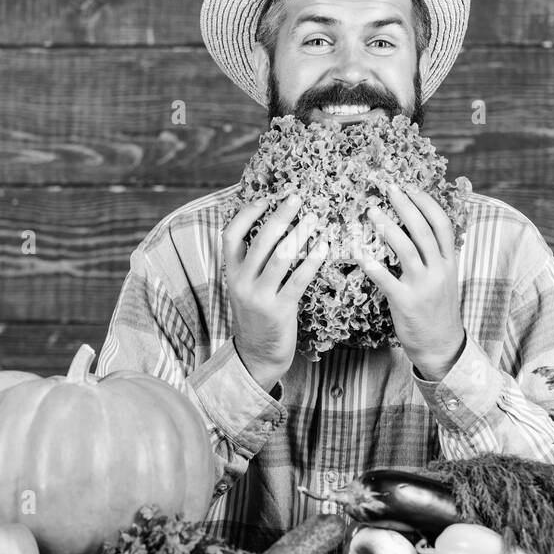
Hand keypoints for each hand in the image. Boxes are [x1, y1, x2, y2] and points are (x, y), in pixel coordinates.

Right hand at [221, 190, 329, 391]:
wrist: (257, 354)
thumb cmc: (257, 314)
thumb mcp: (245, 286)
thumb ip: (252, 261)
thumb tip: (273, 225)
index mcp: (231, 273)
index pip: (230, 235)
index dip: (246, 214)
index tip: (265, 199)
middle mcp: (241, 282)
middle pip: (260, 240)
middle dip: (280, 216)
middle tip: (297, 198)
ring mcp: (260, 297)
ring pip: (281, 257)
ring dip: (300, 234)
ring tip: (314, 218)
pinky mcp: (280, 310)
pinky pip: (299, 279)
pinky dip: (312, 260)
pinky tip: (324, 247)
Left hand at [350, 183, 465, 380]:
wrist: (442, 345)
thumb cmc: (437, 309)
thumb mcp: (444, 278)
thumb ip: (434, 254)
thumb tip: (418, 226)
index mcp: (448, 261)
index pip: (442, 223)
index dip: (426, 202)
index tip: (410, 186)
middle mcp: (439, 270)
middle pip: (423, 230)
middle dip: (405, 205)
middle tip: (388, 188)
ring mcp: (423, 287)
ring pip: (406, 249)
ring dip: (388, 227)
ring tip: (371, 211)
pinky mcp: (406, 303)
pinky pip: (387, 280)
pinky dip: (373, 265)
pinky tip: (359, 252)